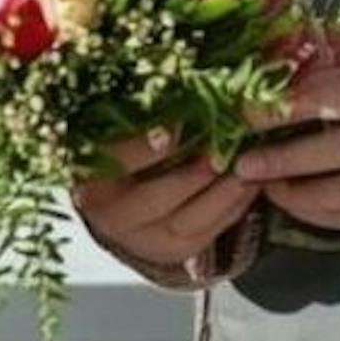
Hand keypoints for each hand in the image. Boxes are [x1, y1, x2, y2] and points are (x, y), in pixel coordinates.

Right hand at [73, 128, 258, 272]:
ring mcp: (141, 239)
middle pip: (154, 198)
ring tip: (244, 169)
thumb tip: (177, 89)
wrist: (123, 204)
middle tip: (219, 153)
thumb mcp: (122, 133)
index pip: (116, 162)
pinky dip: (231, 209)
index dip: (144, 146)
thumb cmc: (126, 155)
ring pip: (185, 221)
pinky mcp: (171, 251)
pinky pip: (205, 234)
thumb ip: (141, 116)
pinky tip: (248, 186)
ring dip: (221, 194)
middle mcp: (110, 215)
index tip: (175, 127)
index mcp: (91, 180)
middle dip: (191, 176)